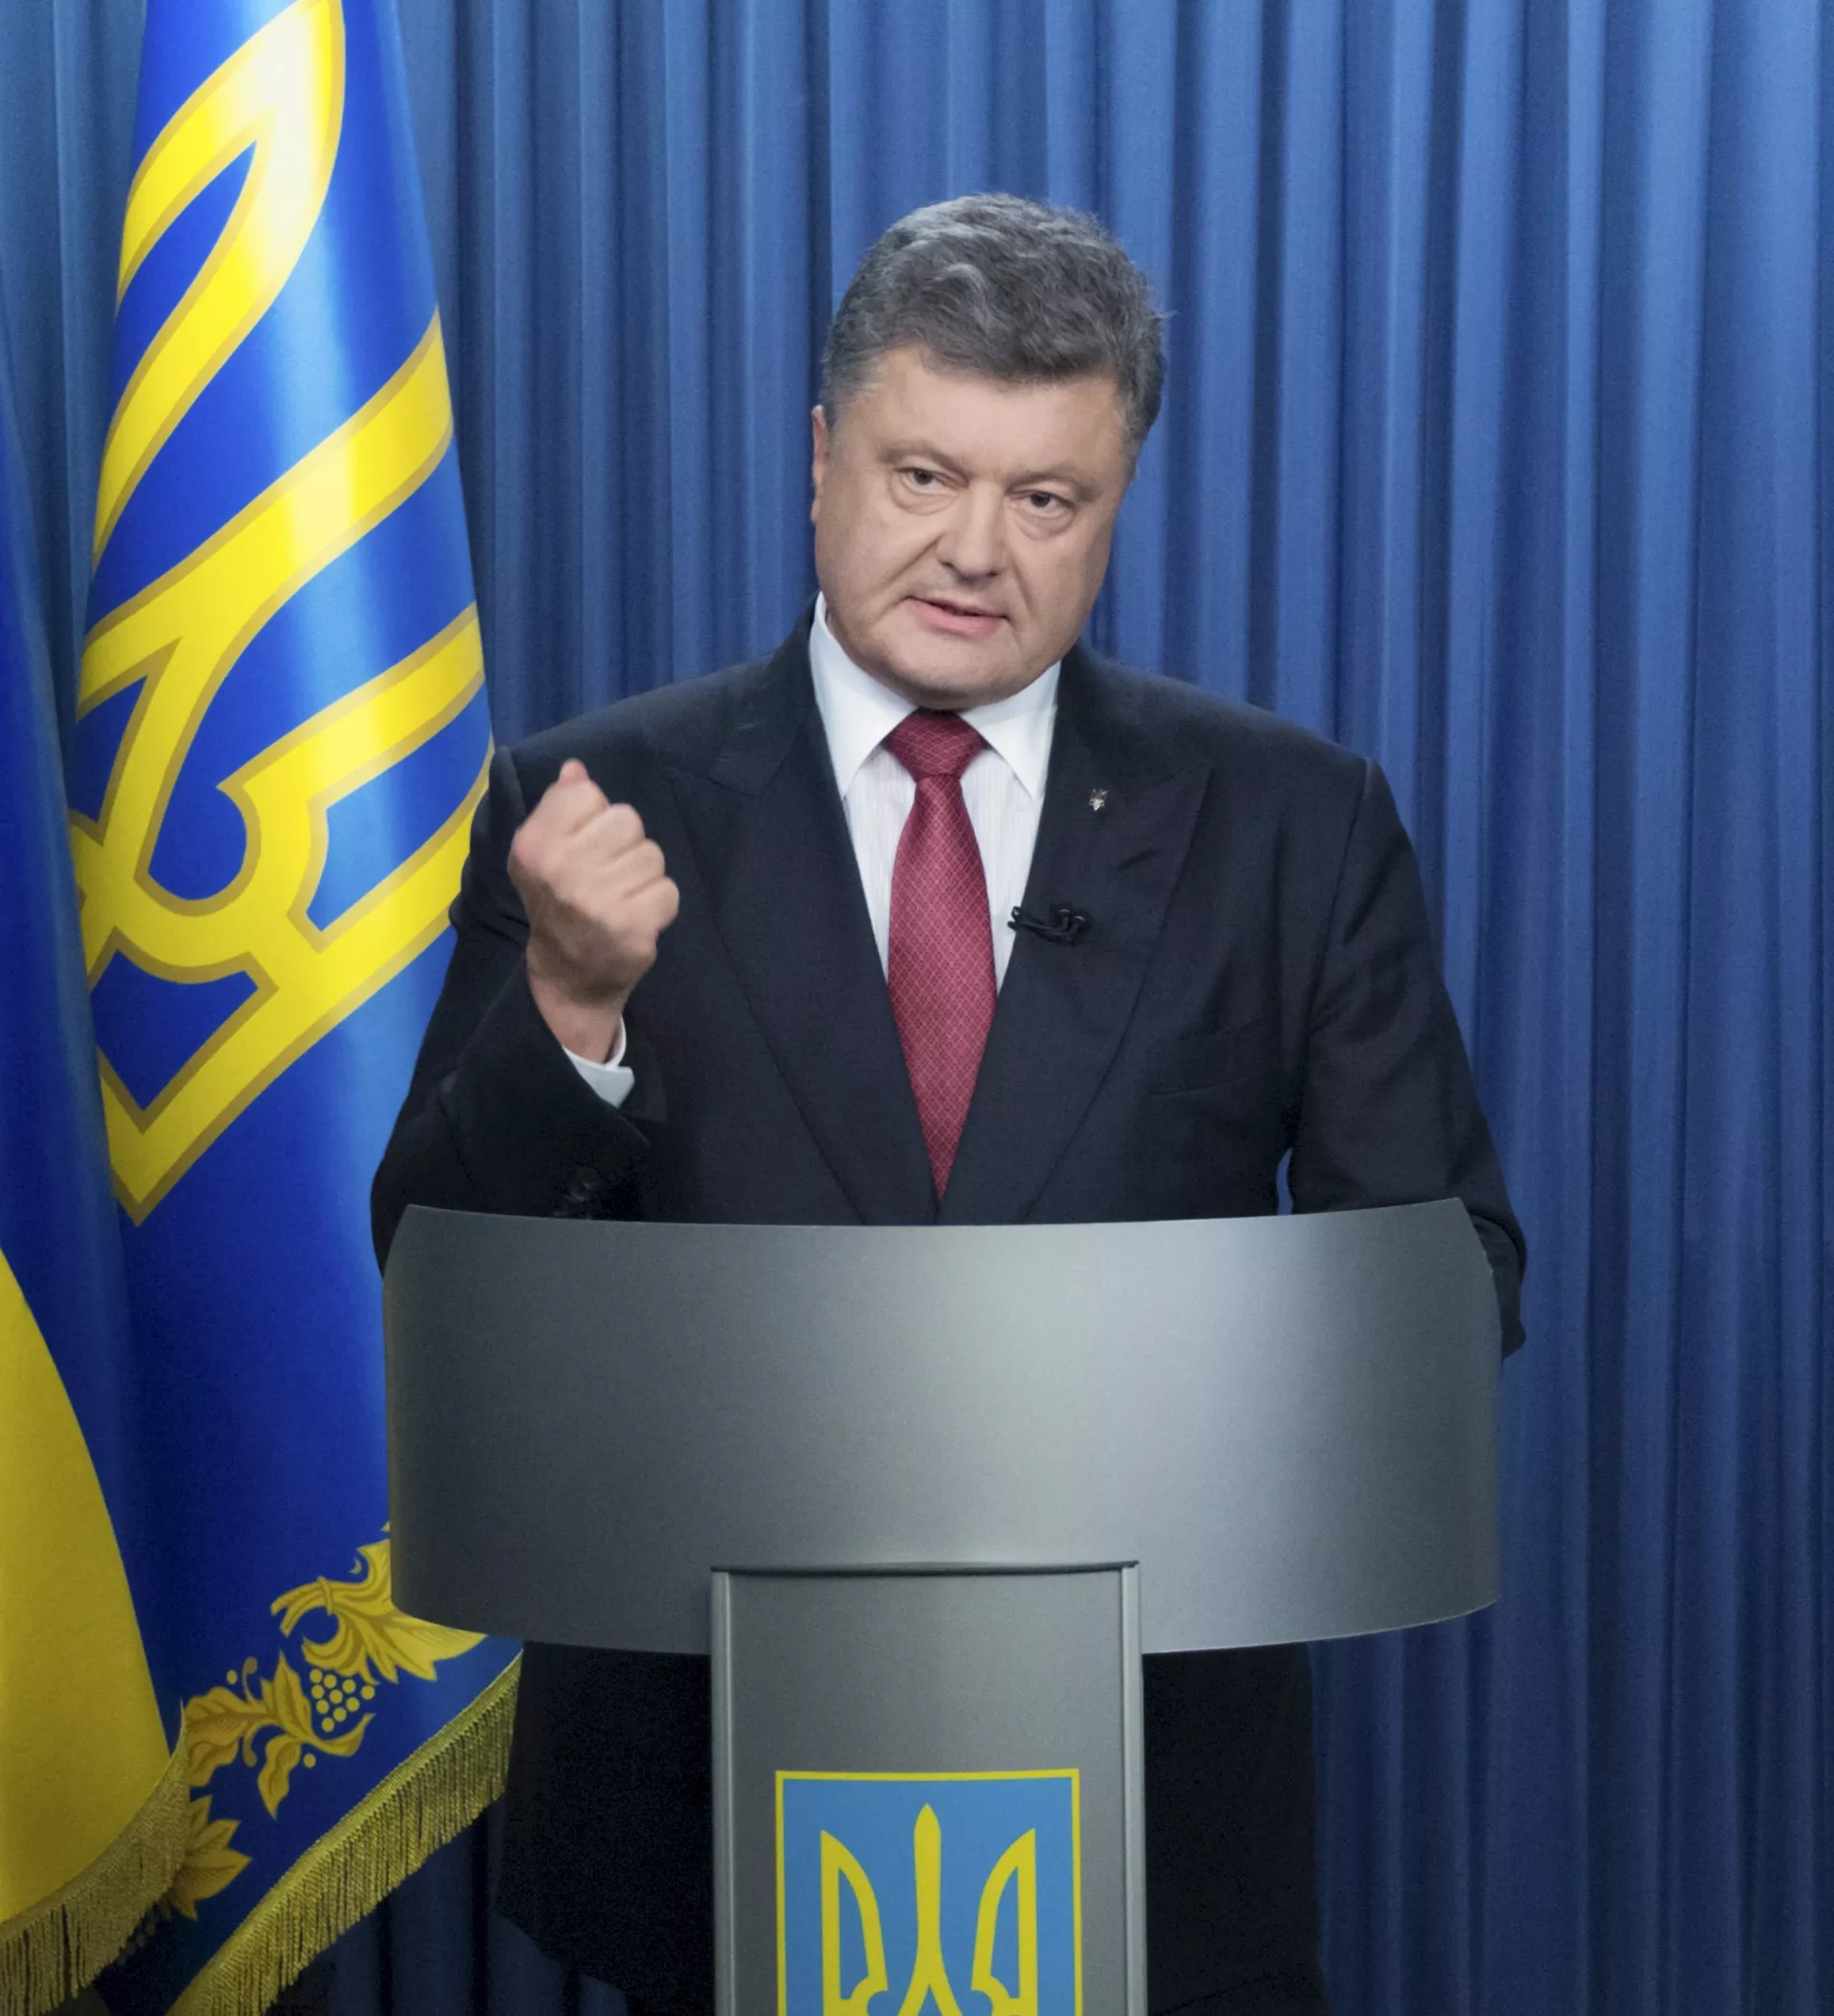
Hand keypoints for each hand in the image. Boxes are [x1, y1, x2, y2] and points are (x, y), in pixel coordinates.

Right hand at [508, 759, 679, 1061]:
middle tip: (607, 875)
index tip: (583, 844)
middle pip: (627, 819)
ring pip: (653, 855)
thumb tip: (576, 769)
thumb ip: (560, 806)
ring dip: (644, 876)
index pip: (588, 793)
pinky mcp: (632, 927)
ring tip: (621, 898)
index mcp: (535, 844)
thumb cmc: (557, 901)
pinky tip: (636, 918)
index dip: (594, 816)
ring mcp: (597, 901)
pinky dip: (659, 905)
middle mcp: (562, 870)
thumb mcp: (544, 851)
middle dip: (625, 845)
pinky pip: (669, 891)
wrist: (568, 974)